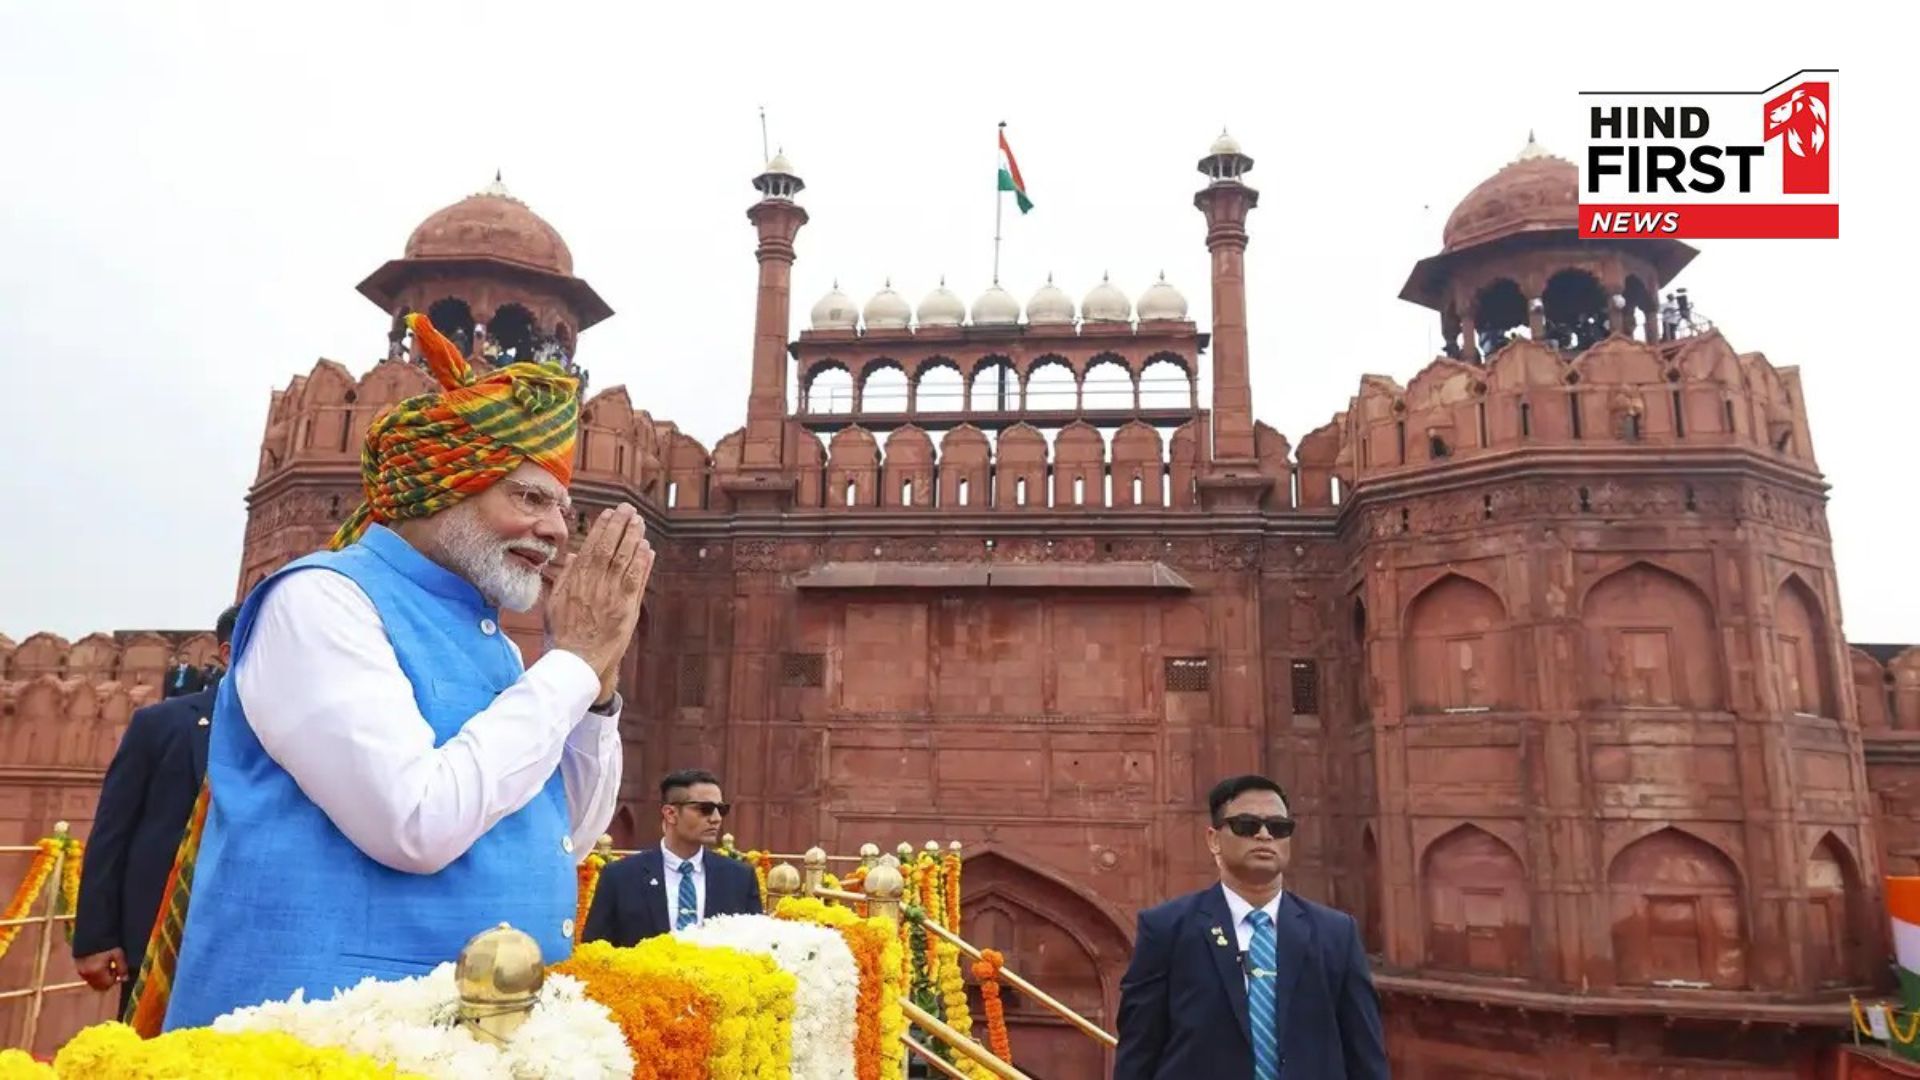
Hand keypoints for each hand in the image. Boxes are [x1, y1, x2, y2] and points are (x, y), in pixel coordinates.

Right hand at [75, 947, 127, 991]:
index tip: (116, 968)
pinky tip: (97, 963)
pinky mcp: (77, 968)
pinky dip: (93, 974)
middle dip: (107, 980)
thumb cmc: (107, 944)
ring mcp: (81, 972)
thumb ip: (122, 968)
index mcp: (97, 971)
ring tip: (104, 964)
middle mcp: (87, 974)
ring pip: (93, 982)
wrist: (92, 935)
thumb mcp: (118, 954)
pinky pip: (87, 977)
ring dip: (100, 978)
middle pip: (99, 986)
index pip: (108, 984)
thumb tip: (125, 979)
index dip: (114, 977)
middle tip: (111, 968)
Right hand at [546, 505, 652, 682]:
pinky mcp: (626, 609)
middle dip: (620, 526)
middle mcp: (594, 585)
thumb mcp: (556, 601)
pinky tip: (647, 549)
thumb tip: (575, 555)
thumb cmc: (564, 632)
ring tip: (639, 522)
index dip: (602, 528)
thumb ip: (567, 576)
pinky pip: (636, 581)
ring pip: (624, 561)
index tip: (610, 512)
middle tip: (629, 509)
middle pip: (610, 548)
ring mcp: (611, 596)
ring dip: (633, 539)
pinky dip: (642, 564)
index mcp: (576, 581)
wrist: (577, 660)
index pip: (592, 547)